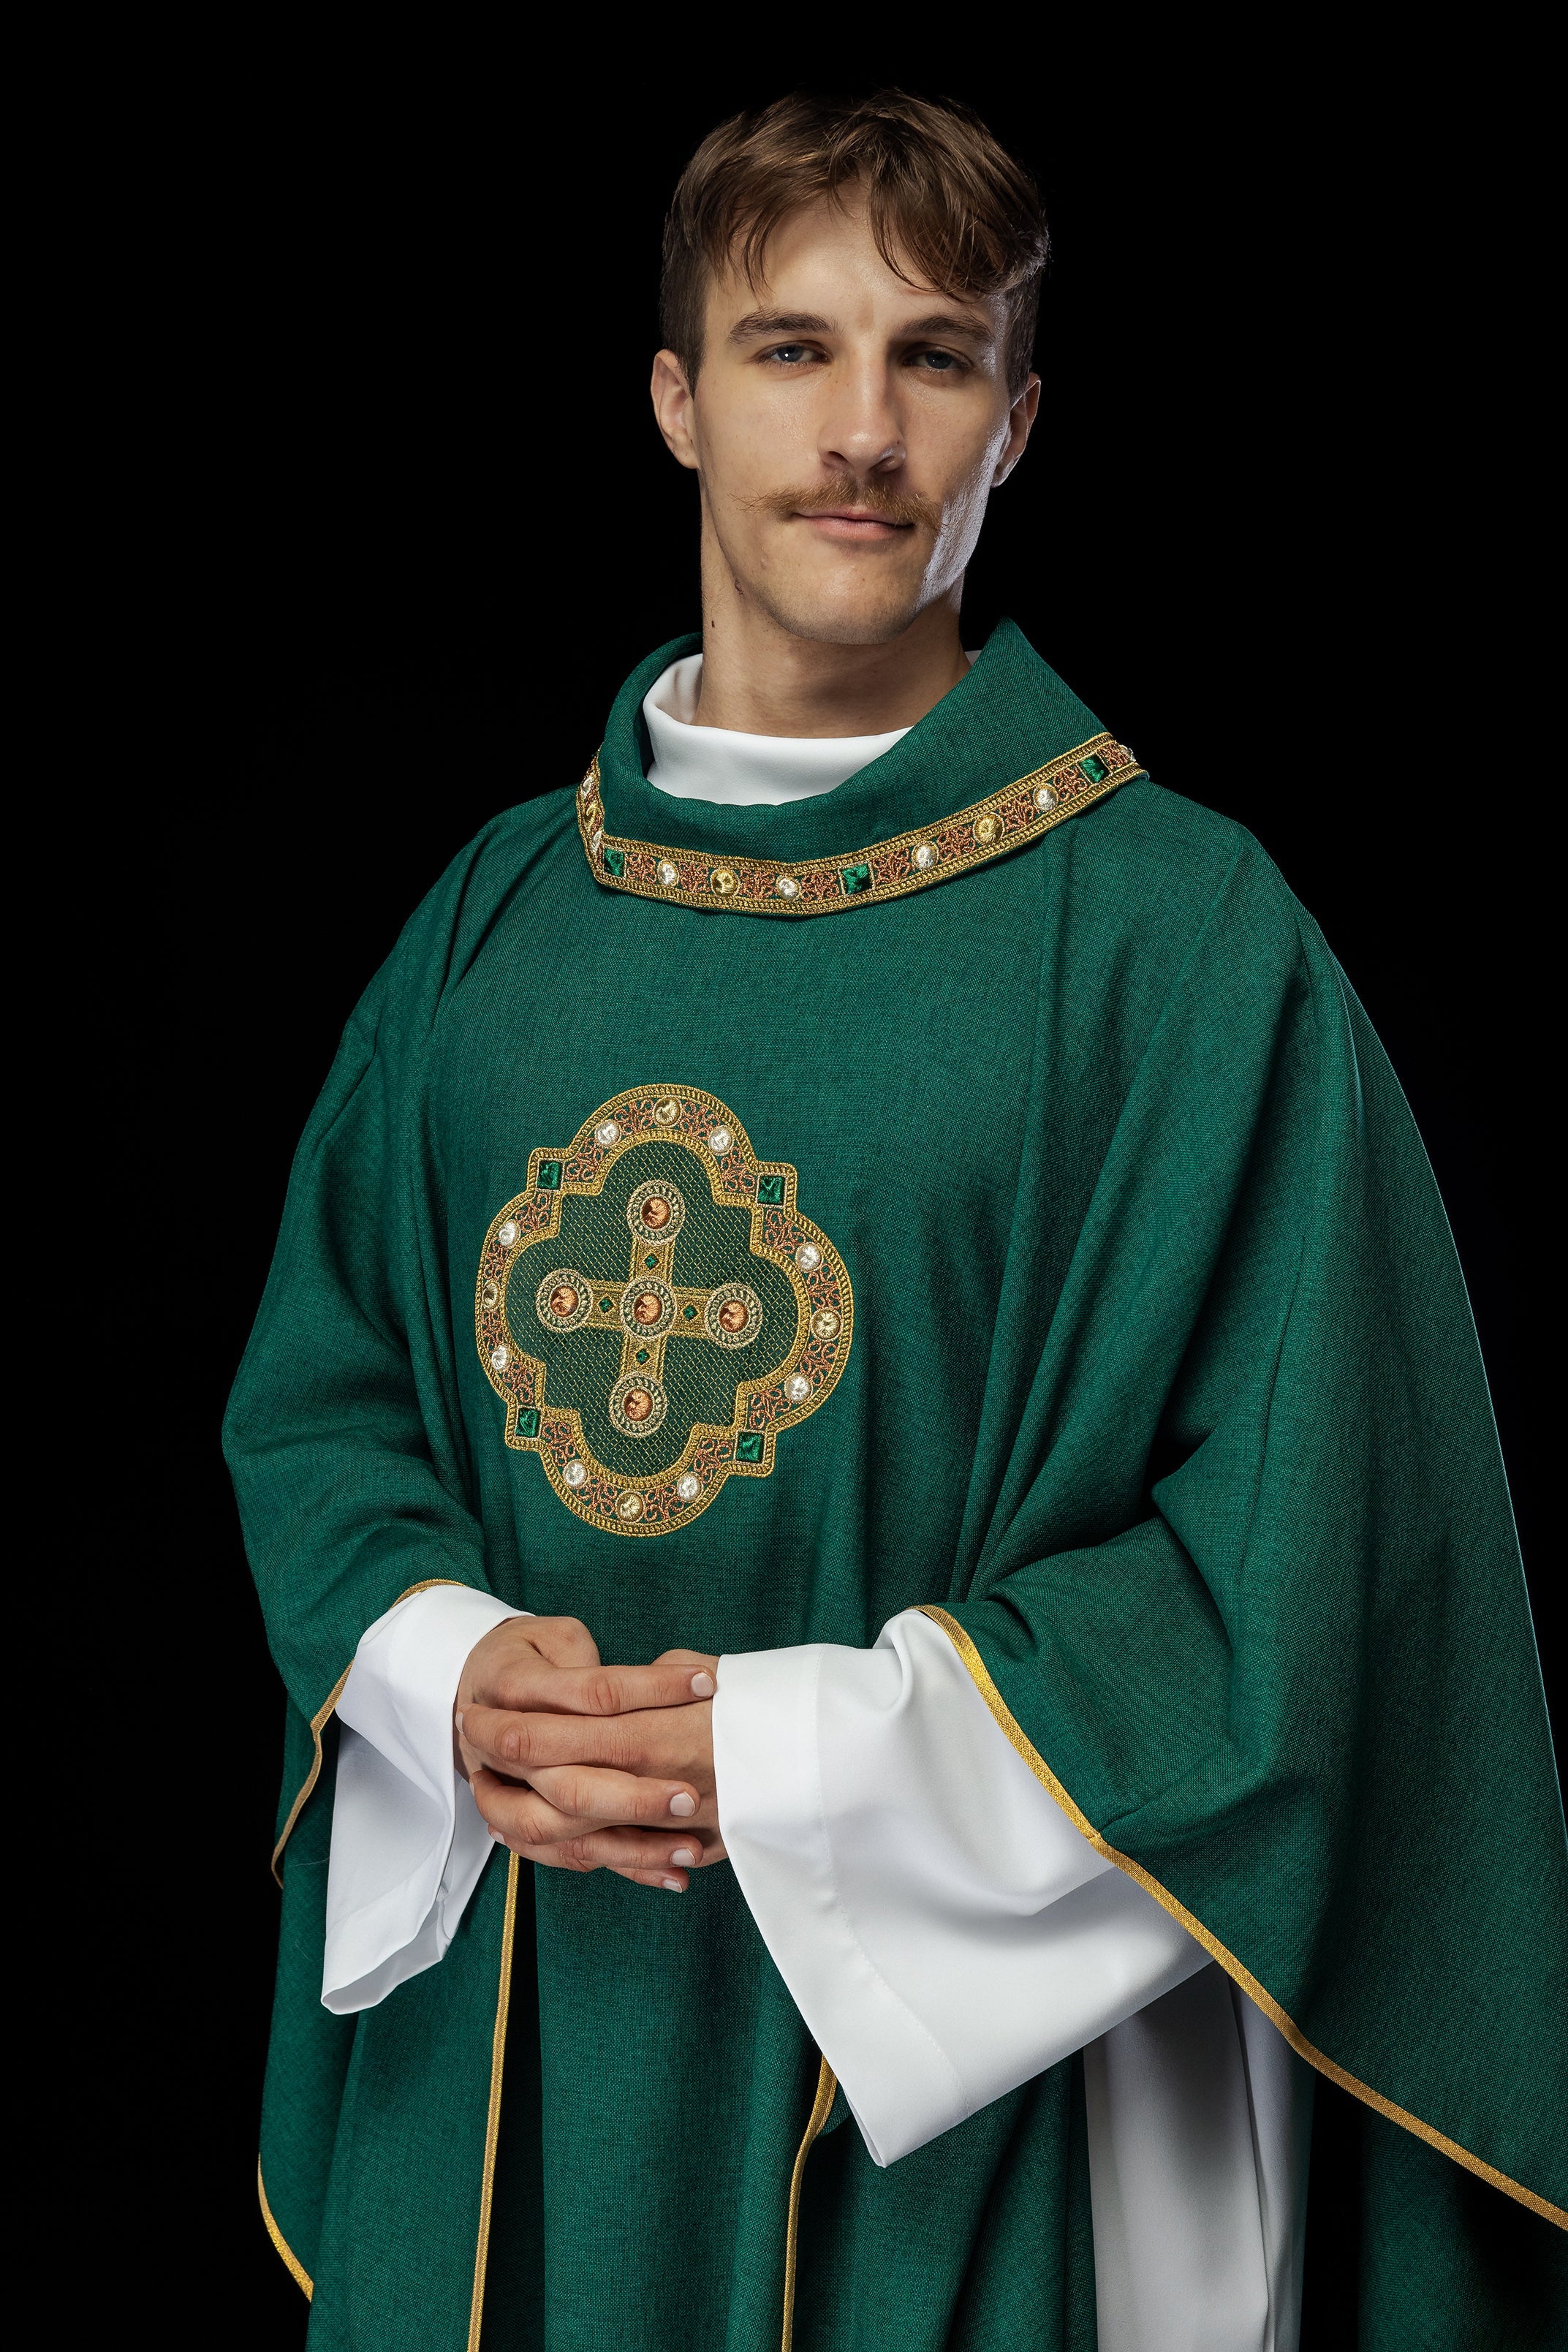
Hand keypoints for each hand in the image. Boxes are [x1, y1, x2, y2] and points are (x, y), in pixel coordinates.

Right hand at [457, 1622, 723, 1892]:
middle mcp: (506, 1747)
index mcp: (515, 1687)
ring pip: (563, 1831)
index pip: (592, 1691)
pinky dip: (621, 1867)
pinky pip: (567, 1855)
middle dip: (633, 1796)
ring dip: (630, 1846)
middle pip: (569, 1783)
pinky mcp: (521, 1822)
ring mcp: (508, 1791)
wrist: (468, 1694)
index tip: (704, 1685)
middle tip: (692, 1797)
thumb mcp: (551, 1637)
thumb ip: (587, 1657)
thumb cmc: (526, 1657)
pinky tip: (671, 1875)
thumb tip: (645, 1679)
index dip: (650, 1688)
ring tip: (691, 1848)